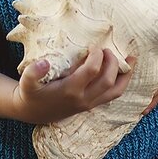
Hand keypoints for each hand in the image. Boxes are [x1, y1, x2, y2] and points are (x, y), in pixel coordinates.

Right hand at [11, 47, 137, 124]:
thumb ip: (32, 72)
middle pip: (108, 81)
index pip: (92, 71)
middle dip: (113, 63)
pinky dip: (121, 82)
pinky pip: (112, 95)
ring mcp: (89, 103)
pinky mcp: (91, 105)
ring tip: (131, 60)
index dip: (97, 56)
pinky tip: (123, 70)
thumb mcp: (26, 83)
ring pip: (116, 91)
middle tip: (108, 49)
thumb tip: (43, 62)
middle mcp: (83, 99)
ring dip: (125, 75)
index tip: (95, 46)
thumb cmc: (31, 93)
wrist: (33, 112)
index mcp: (70, 90)